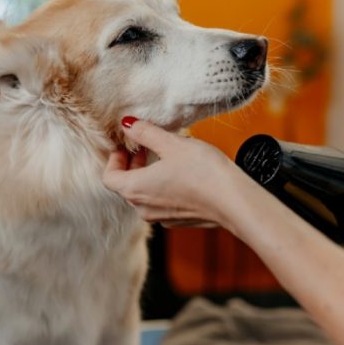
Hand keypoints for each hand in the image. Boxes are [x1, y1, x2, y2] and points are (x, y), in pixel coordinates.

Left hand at [102, 118, 244, 228]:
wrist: (234, 202)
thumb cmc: (203, 172)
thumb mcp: (171, 144)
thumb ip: (145, 133)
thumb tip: (128, 124)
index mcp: (135, 190)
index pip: (109, 177)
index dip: (114, 158)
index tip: (125, 145)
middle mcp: (144, 208)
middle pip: (126, 185)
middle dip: (132, 164)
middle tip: (143, 146)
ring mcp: (161, 217)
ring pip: (145, 194)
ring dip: (148, 174)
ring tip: (164, 155)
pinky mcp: (179, 220)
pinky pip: (162, 202)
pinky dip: (163, 186)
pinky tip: (181, 172)